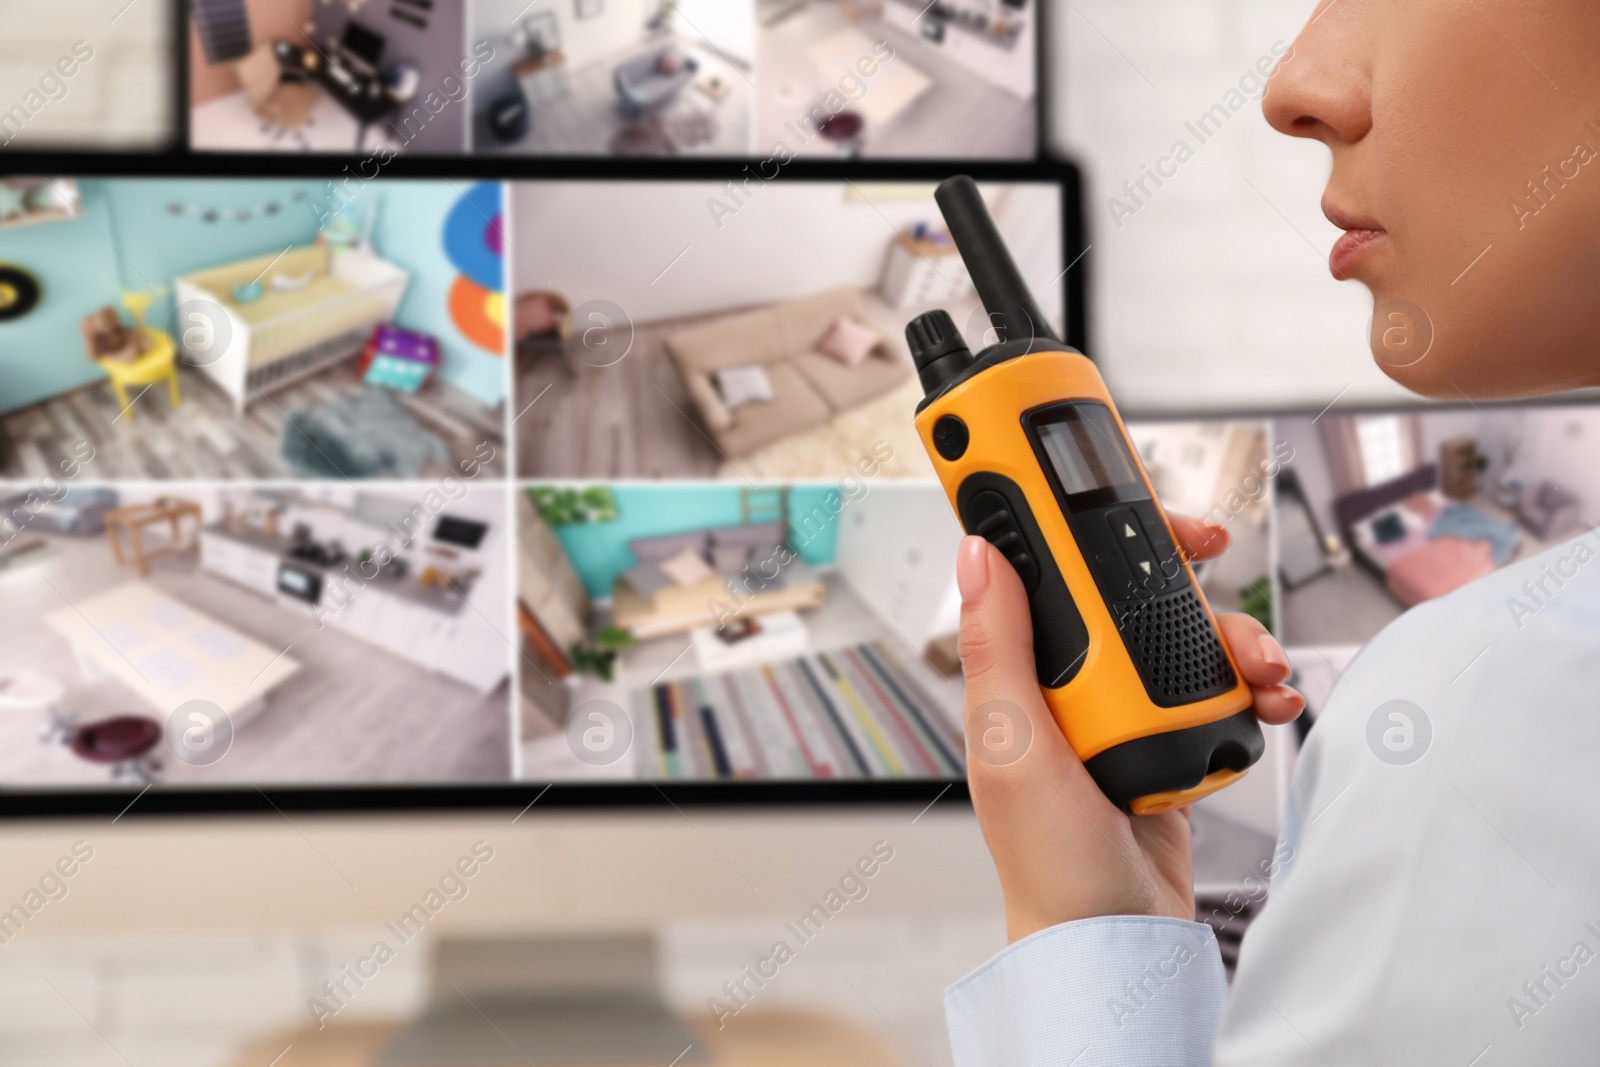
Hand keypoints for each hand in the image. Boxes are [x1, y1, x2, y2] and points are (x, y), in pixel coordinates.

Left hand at [955, 516, 1303, 943]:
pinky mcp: (1170, 734)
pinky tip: (1270, 696)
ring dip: (1232, 630)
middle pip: (1128, 584)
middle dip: (1179, 565)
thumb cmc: (1048, 859)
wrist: (1116, 939)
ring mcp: (1124, 706)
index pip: (1043, 567)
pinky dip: (1253, 681)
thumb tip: (977, 551)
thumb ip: (999, 648)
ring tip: (1259, 664)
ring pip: (1185, 629)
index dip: (1069, 514)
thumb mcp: (1014, 746)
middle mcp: (1070, 679)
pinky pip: (1217, 682)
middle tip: (1214, 550)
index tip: (1102, 476)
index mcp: (1020, 671)